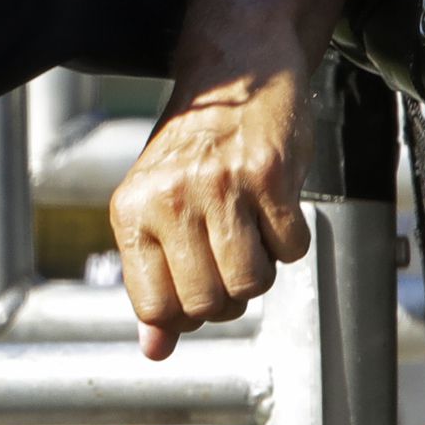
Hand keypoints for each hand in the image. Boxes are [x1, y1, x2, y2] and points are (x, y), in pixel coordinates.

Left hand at [108, 50, 311, 359]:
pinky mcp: (271, 175)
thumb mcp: (153, 209)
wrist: (234, 74)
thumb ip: (153, 281)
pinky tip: (273, 212)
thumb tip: (155, 351)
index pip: (156, 307)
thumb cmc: (190, 150)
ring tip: (249, 236)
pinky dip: (290, 243)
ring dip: (260, 272)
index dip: (183, 314)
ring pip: (253, 284)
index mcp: (132, 211)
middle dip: (225, 298)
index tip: (195, 292)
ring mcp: (221, 186)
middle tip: (226, 261)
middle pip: (208, 304)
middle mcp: (170, 198)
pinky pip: (292, 250)